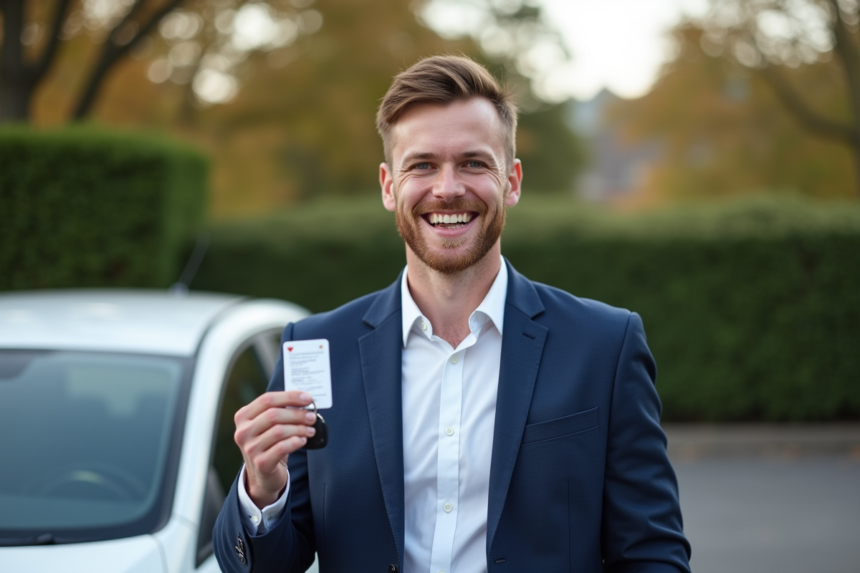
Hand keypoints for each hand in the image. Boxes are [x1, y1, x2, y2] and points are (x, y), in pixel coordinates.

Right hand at [233, 391, 317, 507]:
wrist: (263, 474)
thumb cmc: (269, 443)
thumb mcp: (268, 425)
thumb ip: (281, 410)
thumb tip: (304, 400)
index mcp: (243, 416)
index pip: (267, 399)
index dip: (290, 397)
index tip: (308, 398)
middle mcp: (243, 431)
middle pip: (273, 415)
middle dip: (297, 414)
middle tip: (312, 417)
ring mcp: (250, 448)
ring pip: (279, 431)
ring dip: (300, 428)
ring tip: (310, 430)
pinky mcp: (261, 463)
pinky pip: (282, 447)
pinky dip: (296, 442)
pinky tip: (302, 440)